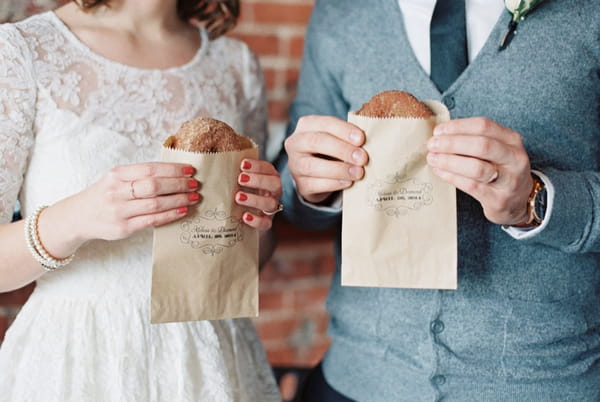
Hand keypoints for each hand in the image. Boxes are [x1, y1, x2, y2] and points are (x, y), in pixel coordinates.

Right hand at [72, 162, 200, 241]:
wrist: (78, 217)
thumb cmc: (105, 195)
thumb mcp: (116, 179)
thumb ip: (139, 175)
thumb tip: (174, 173)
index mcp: (117, 175)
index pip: (149, 169)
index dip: (172, 169)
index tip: (190, 170)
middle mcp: (117, 191)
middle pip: (154, 185)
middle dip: (178, 184)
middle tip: (195, 184)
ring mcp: (119, 211)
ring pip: (155, 204)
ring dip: (178, 200)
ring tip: (194, 197)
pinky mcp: (123, 228)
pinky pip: (152, 221)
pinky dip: (170, 215)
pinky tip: (183, 211)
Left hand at [235, 159, 281, 230]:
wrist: (238, 220)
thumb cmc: (237, 193)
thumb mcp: (235, 182)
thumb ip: (230, 173)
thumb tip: (209, 162)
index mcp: (268, 178)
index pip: (268, 168)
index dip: (257, 166)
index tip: (243, 164)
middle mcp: (272, 192)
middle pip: (275, 184)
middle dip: (259, 180)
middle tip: (240, 179)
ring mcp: (270, 208)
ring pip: (271, 203)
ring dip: (255, 199)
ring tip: (238, 197)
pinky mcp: (266, 223)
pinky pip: (266, 223)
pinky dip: (256, 220)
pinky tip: (245, 216)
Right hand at [284, 115, 368, 203]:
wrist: (319, 175)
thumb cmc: (332, 151)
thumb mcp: (339, 138)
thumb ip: (350, 138)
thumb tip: (370, 143)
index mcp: (306, 125)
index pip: (324, 123)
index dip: (343, 130)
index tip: (361, 139)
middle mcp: (296, 143)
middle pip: (316, 142)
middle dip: (341, 149)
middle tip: (362, 158)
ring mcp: (295, 165)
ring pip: (312, 166)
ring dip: (339, 169)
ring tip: (358, 173)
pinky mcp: (300, 185)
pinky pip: (314, 184)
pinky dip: (333, 184)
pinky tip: (348, 183)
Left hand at [426, 117, 532, 224]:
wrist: (517, 202)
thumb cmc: (500, 171)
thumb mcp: (496, 151)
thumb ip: (473, 140)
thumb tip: (441, 134)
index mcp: (512, 140)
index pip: (483, 126)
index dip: (458, 127)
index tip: (438, 131)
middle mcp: (514, 158)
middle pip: (481, 145)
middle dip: (451, 143)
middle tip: (432, 145)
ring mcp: (509, 180)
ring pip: (476, 167)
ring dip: (449, 161)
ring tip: (432, 159)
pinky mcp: (498, 199)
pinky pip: (471, 186)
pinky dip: (451, 177)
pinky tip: (440, 172)